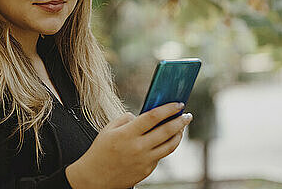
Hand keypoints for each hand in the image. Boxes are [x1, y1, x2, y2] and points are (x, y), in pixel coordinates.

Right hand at [66, 102, 192, 188]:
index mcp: (127, 134)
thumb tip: (143, 116)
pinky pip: (160, 156)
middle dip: (180, 122)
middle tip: (187, 115)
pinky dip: (164, 147)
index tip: (178, 104)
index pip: (153, 117)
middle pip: (167, 131)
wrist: (93, 178)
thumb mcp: (108, 129)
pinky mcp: (146, 171)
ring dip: (178, 135)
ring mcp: (144, 161)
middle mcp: (138, 147)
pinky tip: (164, 141)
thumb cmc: (100, 151)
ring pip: (169, 146)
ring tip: (181, 129)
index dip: (168, 109)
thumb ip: (126, 119)